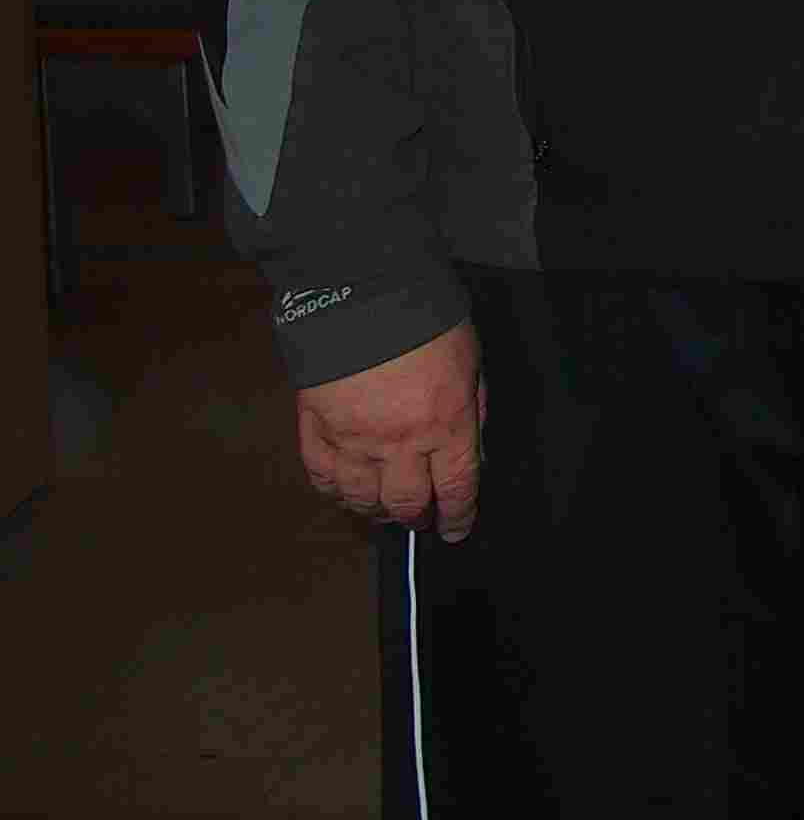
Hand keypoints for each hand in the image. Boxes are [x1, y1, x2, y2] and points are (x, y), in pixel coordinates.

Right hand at [297, 325, 486, 539]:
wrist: (365, 290)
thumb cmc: (427, 320)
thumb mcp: (471, 362)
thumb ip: (472, 409)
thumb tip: (471, 449)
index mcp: (447, 423)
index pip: (457, 486)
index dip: (459, 515)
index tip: (457, 529)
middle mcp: (400, 441)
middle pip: (407, 501)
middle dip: (416, 516)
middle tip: (420, 518)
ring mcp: (353, 438)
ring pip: (361, 497)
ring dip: (375, 510)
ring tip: (383, 508)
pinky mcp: (315, 427)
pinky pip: (322, 475)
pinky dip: (333, 491)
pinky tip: (343, 492)